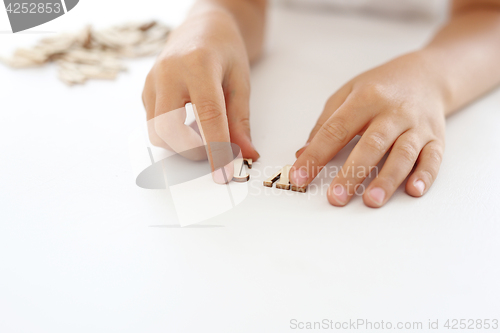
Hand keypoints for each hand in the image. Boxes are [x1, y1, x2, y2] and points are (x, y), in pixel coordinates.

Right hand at [142, 9, 259, 182]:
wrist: (201, 28)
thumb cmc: (224, 51)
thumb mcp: (240, 82)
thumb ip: (241, 120)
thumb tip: (245, 154)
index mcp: (198, 64)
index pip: (207, 115)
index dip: (217, 149)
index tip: (225, 173)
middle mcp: (167, 72)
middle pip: (169, 130)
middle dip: (192, 152)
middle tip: (215, 154)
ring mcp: (151, 82)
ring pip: (156, 132)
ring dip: (180, 146)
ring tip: (203, 136)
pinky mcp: (145, 92)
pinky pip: (154, 125)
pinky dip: (173, 136)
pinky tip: (190, 124)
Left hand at [290, 52, 446, 206]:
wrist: (426, 75)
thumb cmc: (380, 88)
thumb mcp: (347, 94)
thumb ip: (325, 123)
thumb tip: (303, 153)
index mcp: (366, 99)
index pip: (336, 130)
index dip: (316, 155)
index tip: (300, 177)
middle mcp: (393, 112)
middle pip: (371, 145)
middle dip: (352, 173)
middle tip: (336, 198)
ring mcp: (416, 126)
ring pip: (403, 154)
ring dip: (387, 179)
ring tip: (371, 201)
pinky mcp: (436, 138)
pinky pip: (433, 158)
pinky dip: (424, 175)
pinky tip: (413, 191)